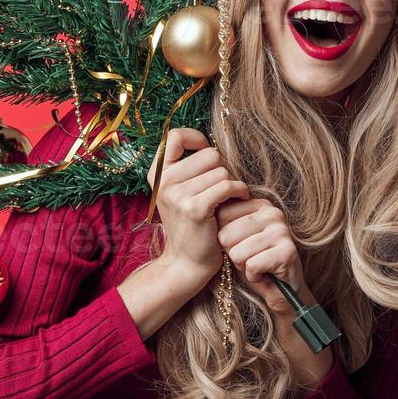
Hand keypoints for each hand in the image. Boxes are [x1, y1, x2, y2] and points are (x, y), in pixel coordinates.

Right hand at [144, 128, 245, 289]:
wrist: (187, 262)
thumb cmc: (191, 225)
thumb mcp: (179, 193)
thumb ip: (187, 169)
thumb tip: (210, 145)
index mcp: (158, 175)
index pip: (174, 136)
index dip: (195, 138)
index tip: (206, 150)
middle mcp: (164, 182)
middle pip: (209, 155)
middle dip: (222, 168)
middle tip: (222, 186)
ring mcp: (178, 195)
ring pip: (222, 171)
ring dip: (233, 183)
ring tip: (229, 197)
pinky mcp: (195, 208)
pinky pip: (228, 186)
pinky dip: (240, 191)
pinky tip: (240, 198)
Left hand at [215, 196, 312, 317]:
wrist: (280, 291)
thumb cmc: (253, 260)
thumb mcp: (234, 238)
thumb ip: (224, 221)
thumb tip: (208, 209)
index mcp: (260, 204)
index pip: (222, 214)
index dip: (224, 237)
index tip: (241, 243)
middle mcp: (273, 213)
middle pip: (226, 235)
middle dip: (233, 253)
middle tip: (250, 258)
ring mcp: (281, 231)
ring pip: (237, 252)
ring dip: (243, 266)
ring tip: (257, 265)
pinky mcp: (287, 252)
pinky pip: (251, 265)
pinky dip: (253, 276)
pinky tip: (264, 274)